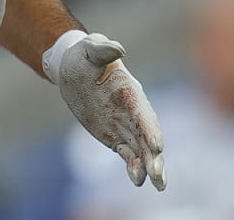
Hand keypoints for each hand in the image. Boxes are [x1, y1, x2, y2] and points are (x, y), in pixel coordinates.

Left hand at [54, 33, 165, 190]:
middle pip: (147, 136)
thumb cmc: (84, 55)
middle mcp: (132, 111)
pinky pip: (127, 153)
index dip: (151, 129)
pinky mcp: (115, 136)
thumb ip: (103, 48)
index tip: (157, 146)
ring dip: (149, 166)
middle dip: (154, 156)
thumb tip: (118, 49)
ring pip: (142, 149)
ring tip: (157, 184)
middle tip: (158, 176)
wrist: (74, 68)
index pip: (144, 113)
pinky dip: (133, 166)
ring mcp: (125, 125)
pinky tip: (138, 180)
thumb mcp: (90, 49)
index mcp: (130, 92)